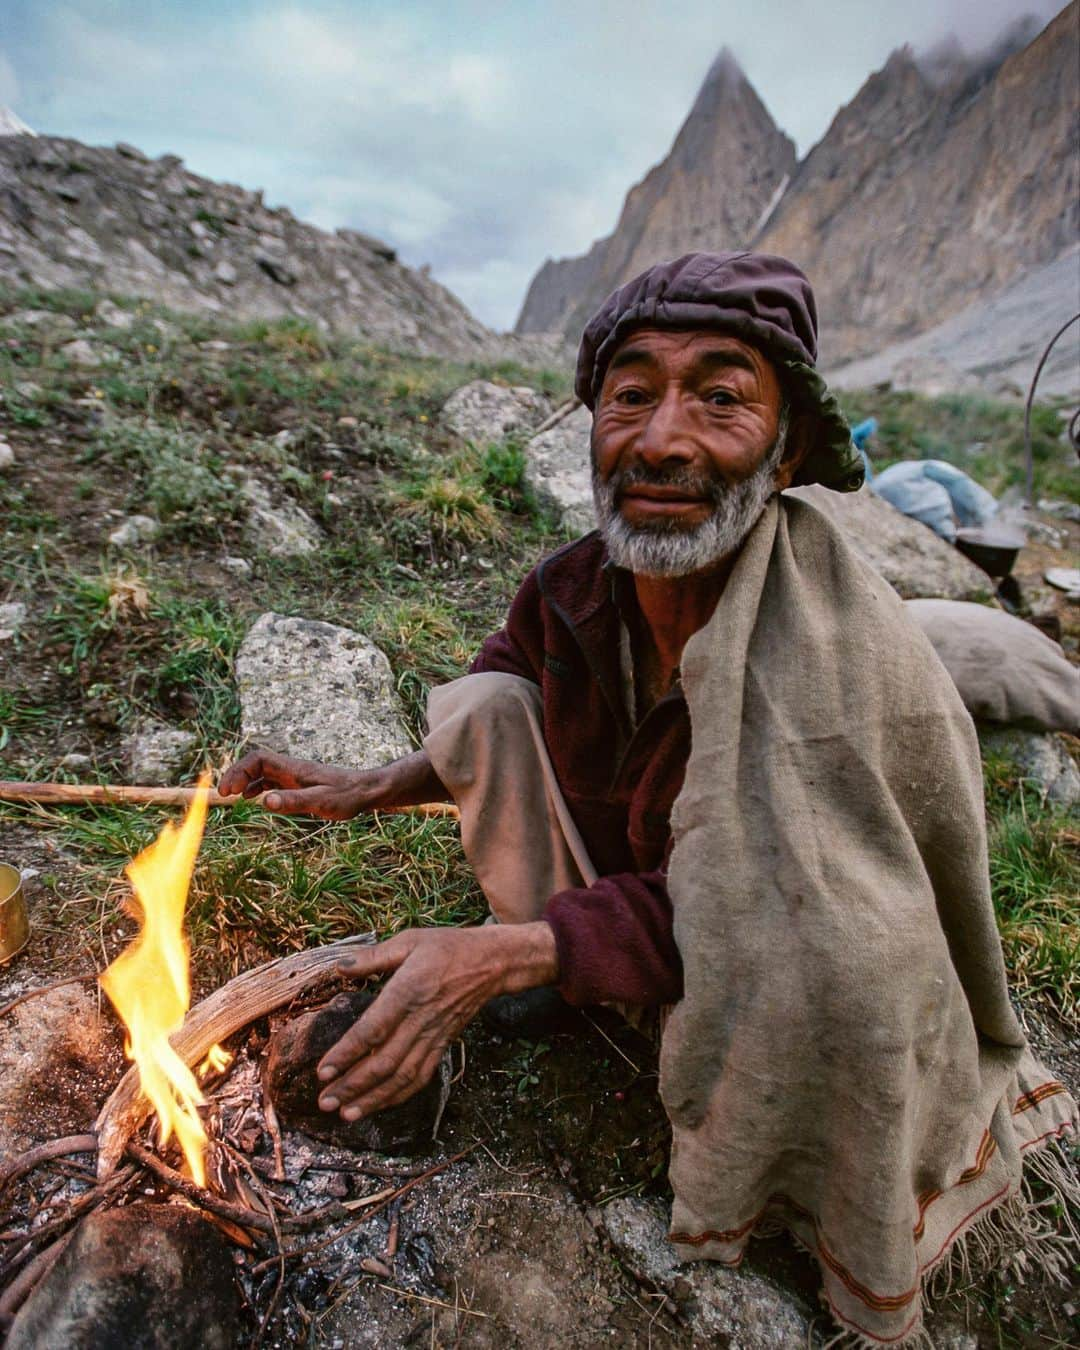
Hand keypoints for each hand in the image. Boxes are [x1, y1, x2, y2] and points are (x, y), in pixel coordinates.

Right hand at [218, 748, 444, 818]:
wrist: (369, 791)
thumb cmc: (349, 796)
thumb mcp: (321, 801)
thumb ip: (294, 801)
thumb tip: (264, 801)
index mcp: (293, 768)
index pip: (258, 760)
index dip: (239, 771)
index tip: (228, 791)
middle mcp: (291, 769)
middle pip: (255, 763)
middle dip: (236, 775)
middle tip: (224, 794)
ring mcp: (295, 776)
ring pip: (262, 772)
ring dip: (244, 781)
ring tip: (231, 797)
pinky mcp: (300, 784)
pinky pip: (271, 781)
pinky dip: (257, 787)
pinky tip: (252, 799)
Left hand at [316, 923, 558, 1119]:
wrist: (492, 963)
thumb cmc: (447, 947)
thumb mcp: (410, 941)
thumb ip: (373, 956)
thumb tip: (339, 968)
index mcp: (408, 992)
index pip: (372, 1031)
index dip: (347, 1055)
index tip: (322, 1072)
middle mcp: (420, 1020)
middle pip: (384, 1063)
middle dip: (352, 1086)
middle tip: (325, 1102)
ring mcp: (434, 1036)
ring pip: (401, 1077)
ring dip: (373, 1099)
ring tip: (346, 1114)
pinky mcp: (443, 1044)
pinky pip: (420, 1076)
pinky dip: (399, 1095)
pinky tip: (379, 1105)